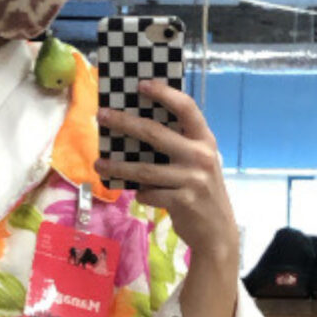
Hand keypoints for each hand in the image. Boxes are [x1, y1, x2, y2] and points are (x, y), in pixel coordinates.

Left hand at [96, 79, 240, 266]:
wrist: (217, 231)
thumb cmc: (201, 191)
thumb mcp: (198, 163)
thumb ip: (178, 146)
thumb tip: (137, 130)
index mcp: (205, 140)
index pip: (186, 108)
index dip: (164, 93)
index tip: (141, 84)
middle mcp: (201, 156)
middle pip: (155, 133)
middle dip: (125, 123)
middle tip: (102, 116)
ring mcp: (193, 179)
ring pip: (145, 169)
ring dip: (118, 166)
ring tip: (99, 164)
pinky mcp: (183, 201)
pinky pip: (150, 194)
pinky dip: (141, 194)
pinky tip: (137, 194)